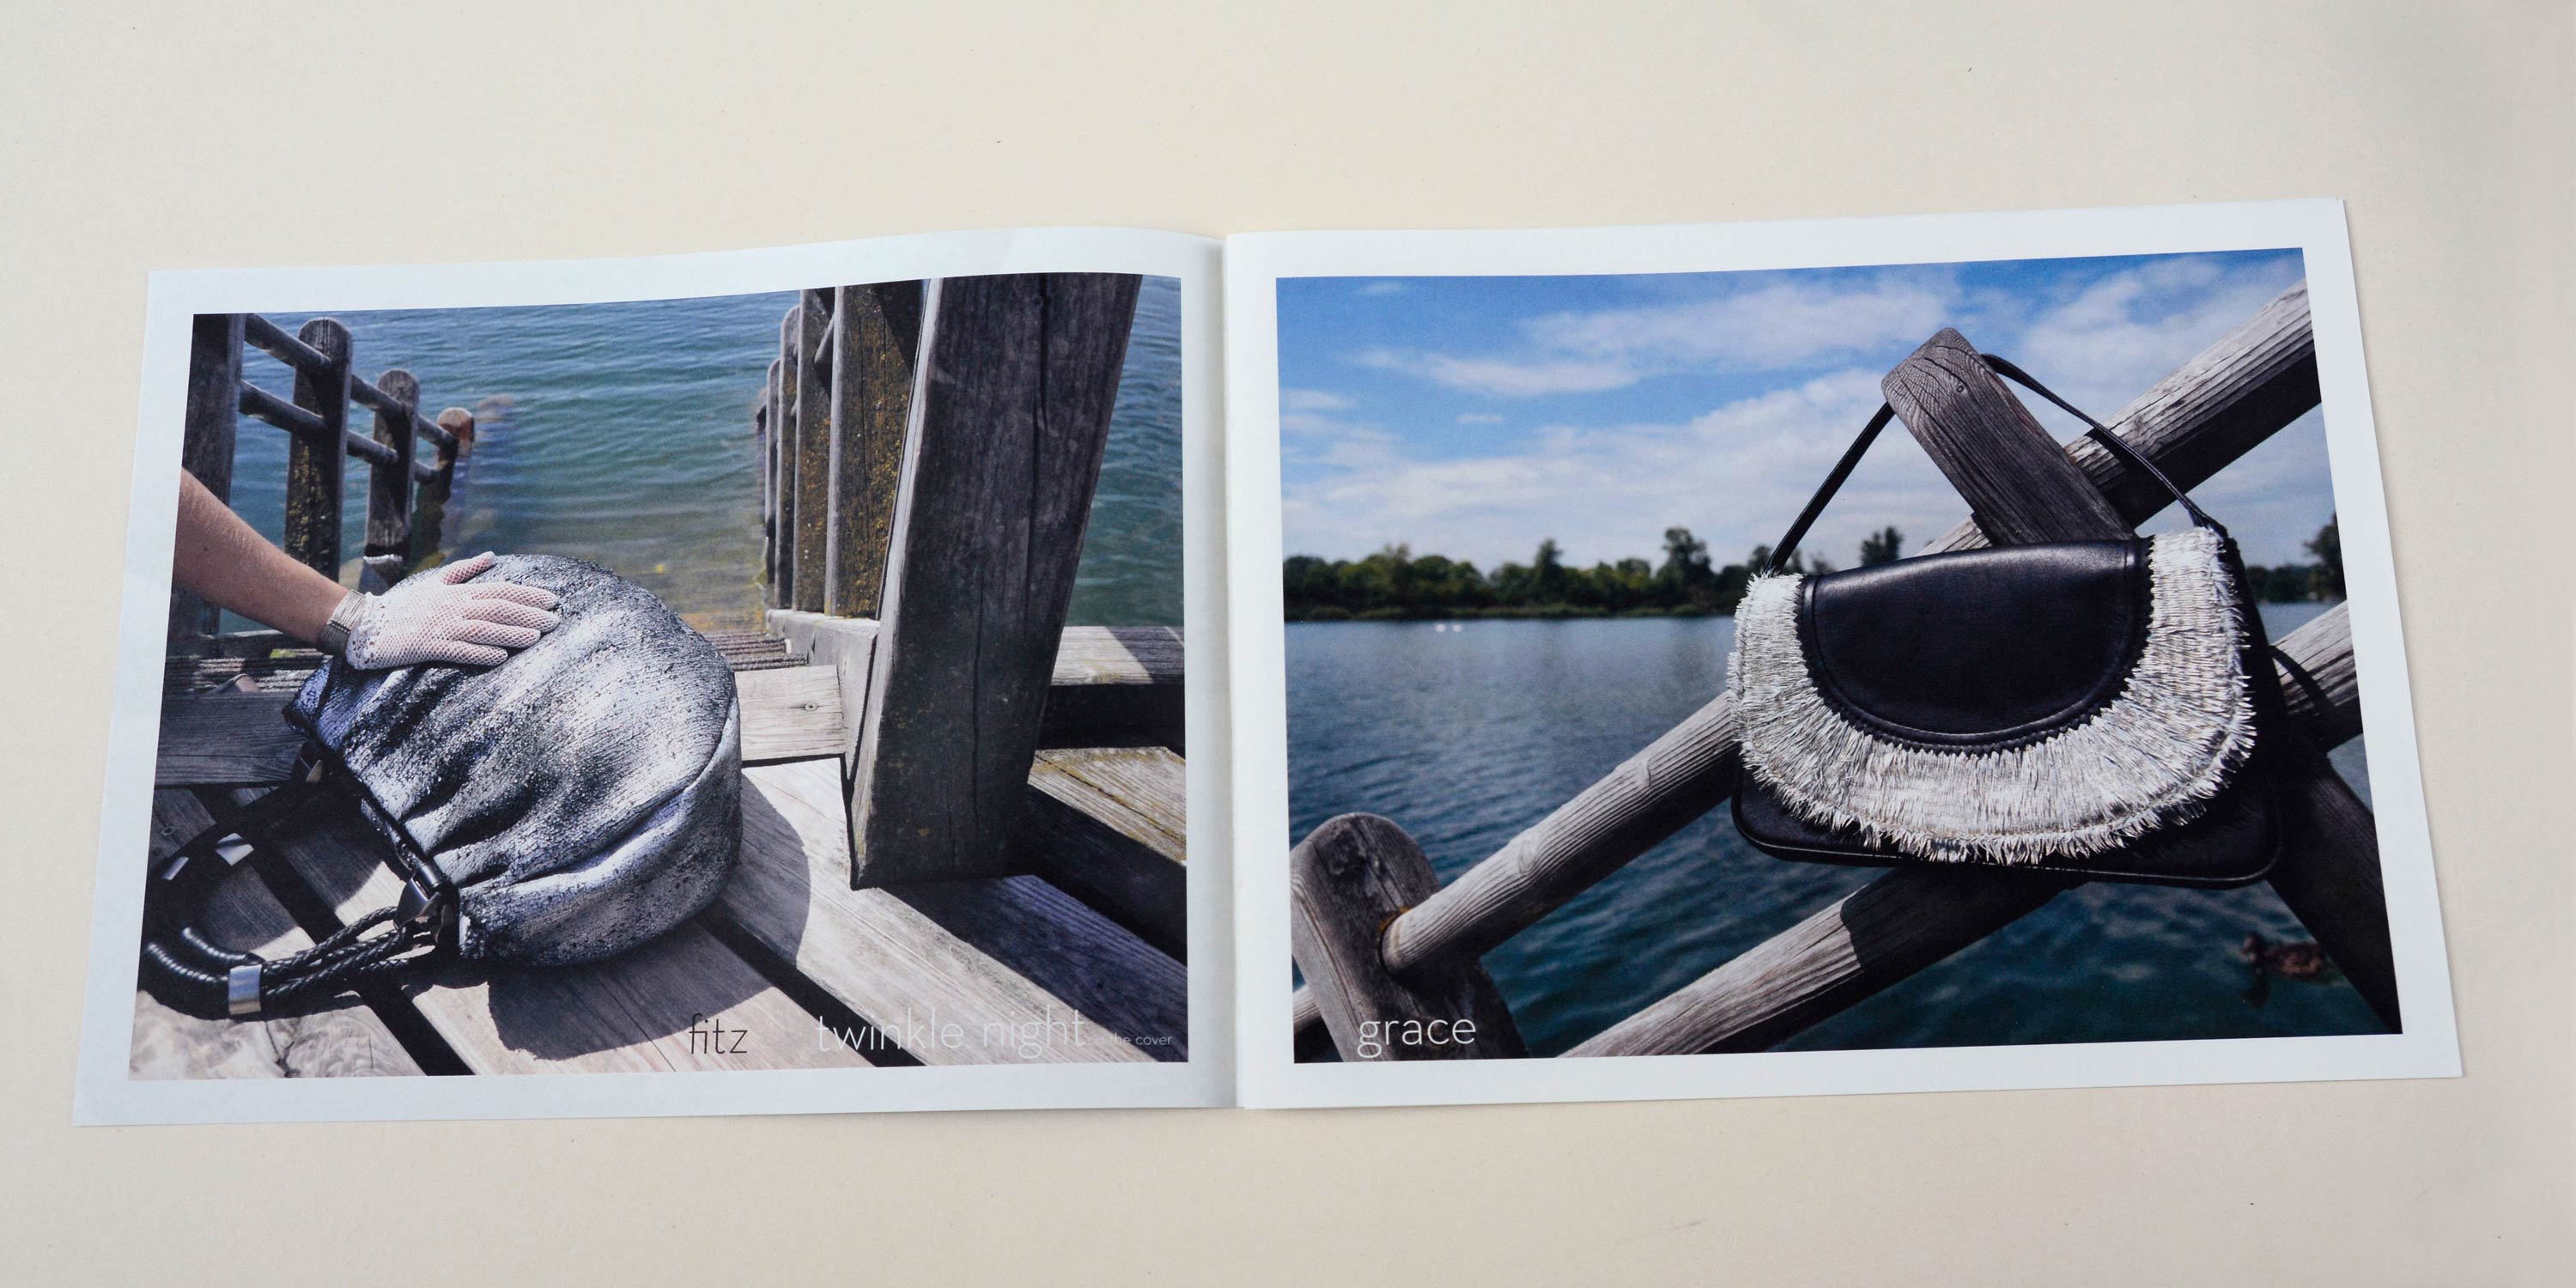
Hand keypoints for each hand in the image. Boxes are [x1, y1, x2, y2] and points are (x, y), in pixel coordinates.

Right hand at [343, 553, 562, 668]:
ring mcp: (440, 627)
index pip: (499, 591)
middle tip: (555, 620)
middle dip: (528, 614)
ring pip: (482, 629)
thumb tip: (491, 556)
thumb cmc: (405, 606)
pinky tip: (499, 657)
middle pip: (497, 609)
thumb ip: (464, 570)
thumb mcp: (435, 583)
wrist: (365, 625)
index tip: (553, 600)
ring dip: (510, 633)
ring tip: (535, 638)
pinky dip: (479, 653)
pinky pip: (457, 650)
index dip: (527, 595)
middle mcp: (453, 607)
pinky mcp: (427, 647)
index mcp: (457, 592)